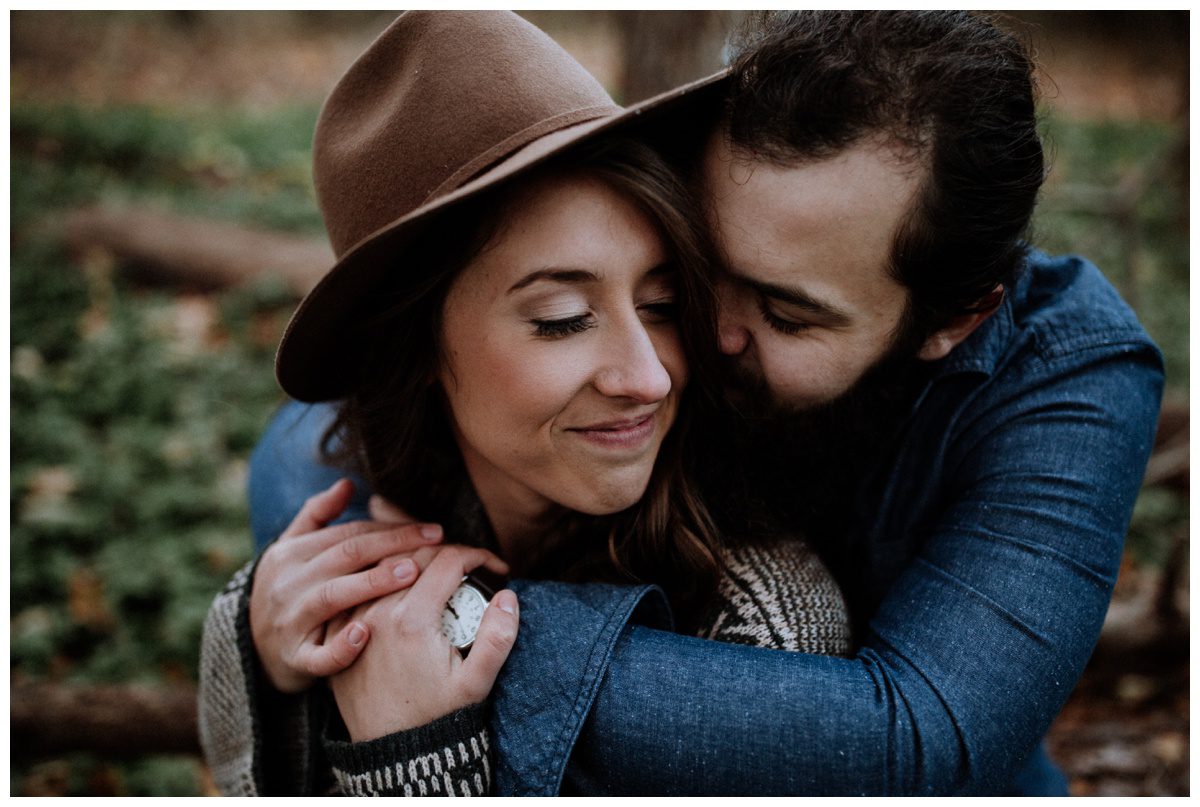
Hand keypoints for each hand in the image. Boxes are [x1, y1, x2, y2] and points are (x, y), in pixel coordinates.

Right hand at [249, 478, 445, 692]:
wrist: (252, 651)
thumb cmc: (288, 593)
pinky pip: (319, 655)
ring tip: (412, 573)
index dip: (392, 528)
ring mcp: (289, 621)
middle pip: (347, 556)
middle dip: (394, 545)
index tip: (431, 529)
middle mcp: (287, 583)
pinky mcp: (294, 658)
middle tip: (435, 542)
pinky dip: (341, 647)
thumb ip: (317, 516)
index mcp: (290, 553)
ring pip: (333, 596)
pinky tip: (366, 633)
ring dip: (373, 582)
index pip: (349, 534)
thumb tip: (347, 483)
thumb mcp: (291, 551)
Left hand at [329, 544, 519, 741]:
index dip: (479, 556)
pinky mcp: (338, 635)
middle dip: (449, 552)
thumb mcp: (477, 683)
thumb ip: (498, 637)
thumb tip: (509, 595)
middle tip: (470, 567)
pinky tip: (401, 585)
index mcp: (413, 620)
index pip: (448, 561)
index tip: (495, 568)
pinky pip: (358, 590)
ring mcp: (353, 623)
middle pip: (415, 557)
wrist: (393, 753)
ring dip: (414, 561)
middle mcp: (378, 614)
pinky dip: (382, 580)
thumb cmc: (438, 718)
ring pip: (384, 568)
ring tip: (439, 571)